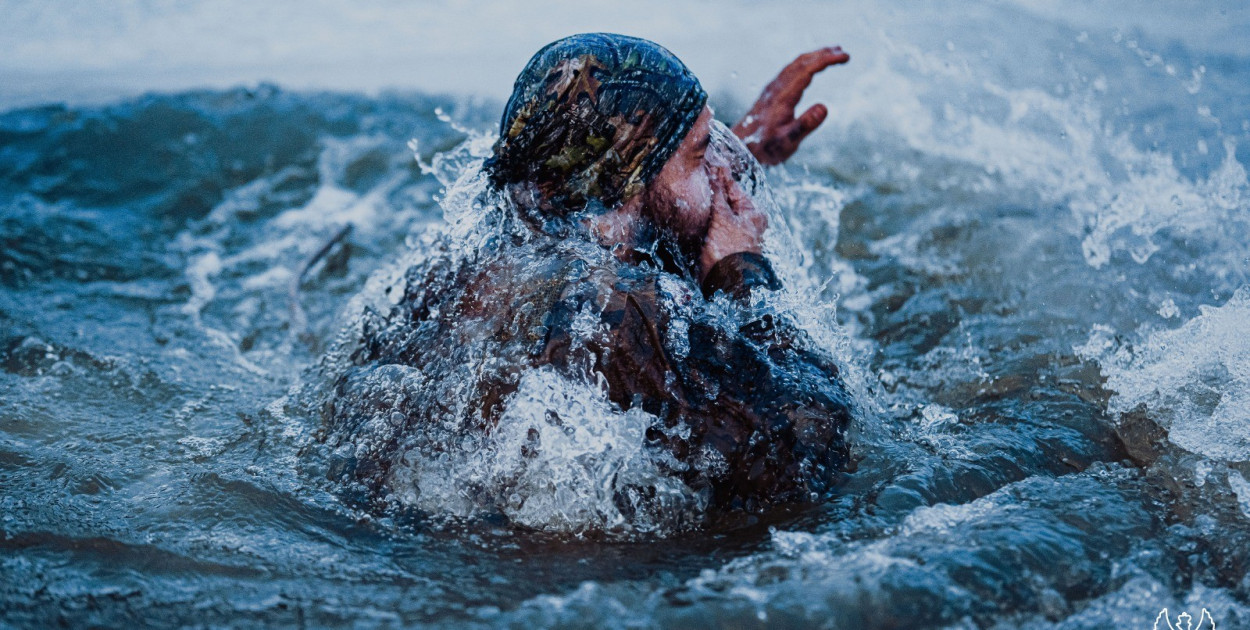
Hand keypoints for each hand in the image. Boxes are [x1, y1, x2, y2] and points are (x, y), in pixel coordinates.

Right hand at [699, 163, 767, 279]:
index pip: (732, 186)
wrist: (727, 286)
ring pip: (720, 209)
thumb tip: (716, 171)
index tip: (709, 159)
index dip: (719, 174)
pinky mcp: (726, 241)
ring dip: (708, 200)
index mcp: (753, 212)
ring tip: (695, 184)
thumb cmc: (728, 252)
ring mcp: (737, 231)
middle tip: (699, 168)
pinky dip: (707, 214)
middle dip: (713, 186)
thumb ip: (718, 194)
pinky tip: (695, 207)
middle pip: (727, 197)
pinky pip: (715, 222)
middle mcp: (748, 220)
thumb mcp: (722, 219)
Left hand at [732, 46, 849, 165]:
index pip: (808, 70)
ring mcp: (772, 89)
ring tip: (832, 54)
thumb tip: (824, 107)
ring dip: (814, 57)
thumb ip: (805, 125)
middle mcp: (777, 88)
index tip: (845, 57)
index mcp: (783, 96)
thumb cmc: (764, 148)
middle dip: (823, 54)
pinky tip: (810, 68)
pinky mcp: (771, 93)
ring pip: (795, 64)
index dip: (827, 60)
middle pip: (801, 62)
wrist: (739, 148)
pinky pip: (790, 70)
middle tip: (843, 52)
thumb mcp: (787, 142)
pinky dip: (805, 64)